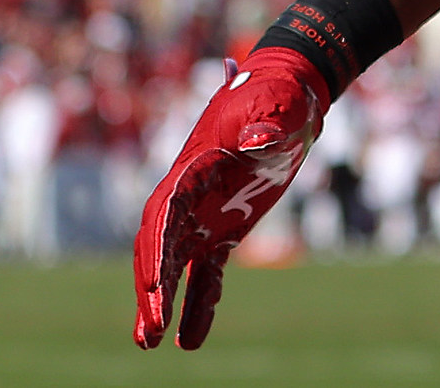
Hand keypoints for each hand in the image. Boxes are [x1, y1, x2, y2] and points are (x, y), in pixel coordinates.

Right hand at [132, 47, 328, 349]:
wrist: (289, 97)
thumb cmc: (278, 97)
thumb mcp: (275, 106)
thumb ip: (265, 127)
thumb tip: (258, 143)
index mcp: (190, 170)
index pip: (163, 217)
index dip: (156, 254)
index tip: (154, 289)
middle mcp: (186, 198)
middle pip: (159, 249)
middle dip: (152, 290)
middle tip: (150, 331)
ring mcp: (202, 217)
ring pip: (174, 267)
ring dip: (162, 304)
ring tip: (151, 344)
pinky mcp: (224, 232)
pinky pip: (206, 273)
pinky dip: (200, 304)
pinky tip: (191, 340)